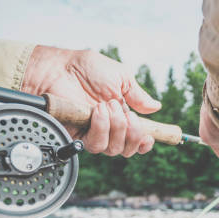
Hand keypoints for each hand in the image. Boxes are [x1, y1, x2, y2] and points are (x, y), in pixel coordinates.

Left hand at [22, 45, 160, 155]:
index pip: (137, 139)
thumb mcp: (121, 78)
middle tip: (126, 112)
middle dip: (133, 132)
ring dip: (116, 127)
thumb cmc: (87, 69)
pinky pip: (95, 144)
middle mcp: (109, 128)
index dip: (145, 142)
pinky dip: (101, 127)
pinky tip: (97, 112)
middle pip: (127, 149)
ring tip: (107, 105)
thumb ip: (138, 95)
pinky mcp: (78, 135)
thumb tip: (155, 107)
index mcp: (122, 116)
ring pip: (114, 149)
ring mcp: (94, 133)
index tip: (149, 137)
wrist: (63, 68)